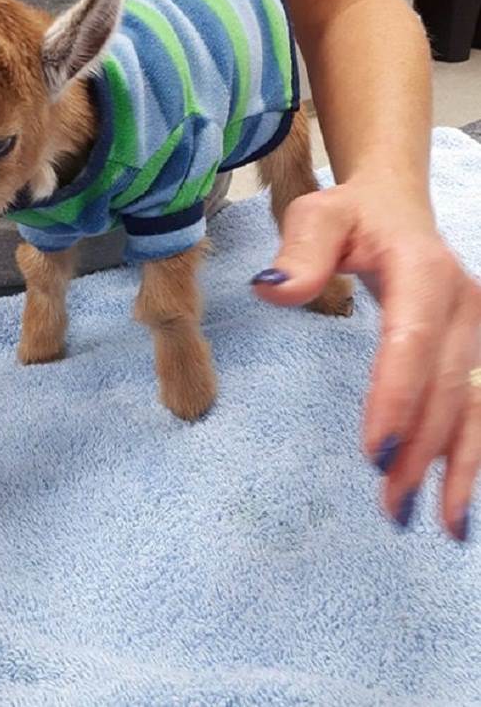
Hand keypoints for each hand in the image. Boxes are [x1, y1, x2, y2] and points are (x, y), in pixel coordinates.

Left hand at [251, 176, 480, 540]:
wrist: (397, 208)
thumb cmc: (350, 216)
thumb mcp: (316, 217)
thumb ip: (298, 251)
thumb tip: (271, 290)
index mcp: (423, 271)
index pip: (412, 341)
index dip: (397, 397)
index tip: (375, 452)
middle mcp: (463, 303)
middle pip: (446, 385)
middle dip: (421, 449)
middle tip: (391, 505)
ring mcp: (478, 329)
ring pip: (474, 405)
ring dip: (456, 466)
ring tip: (434, 522)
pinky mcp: (479, 350)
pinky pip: (479, 407)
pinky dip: (472, 454)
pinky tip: (458, 500)